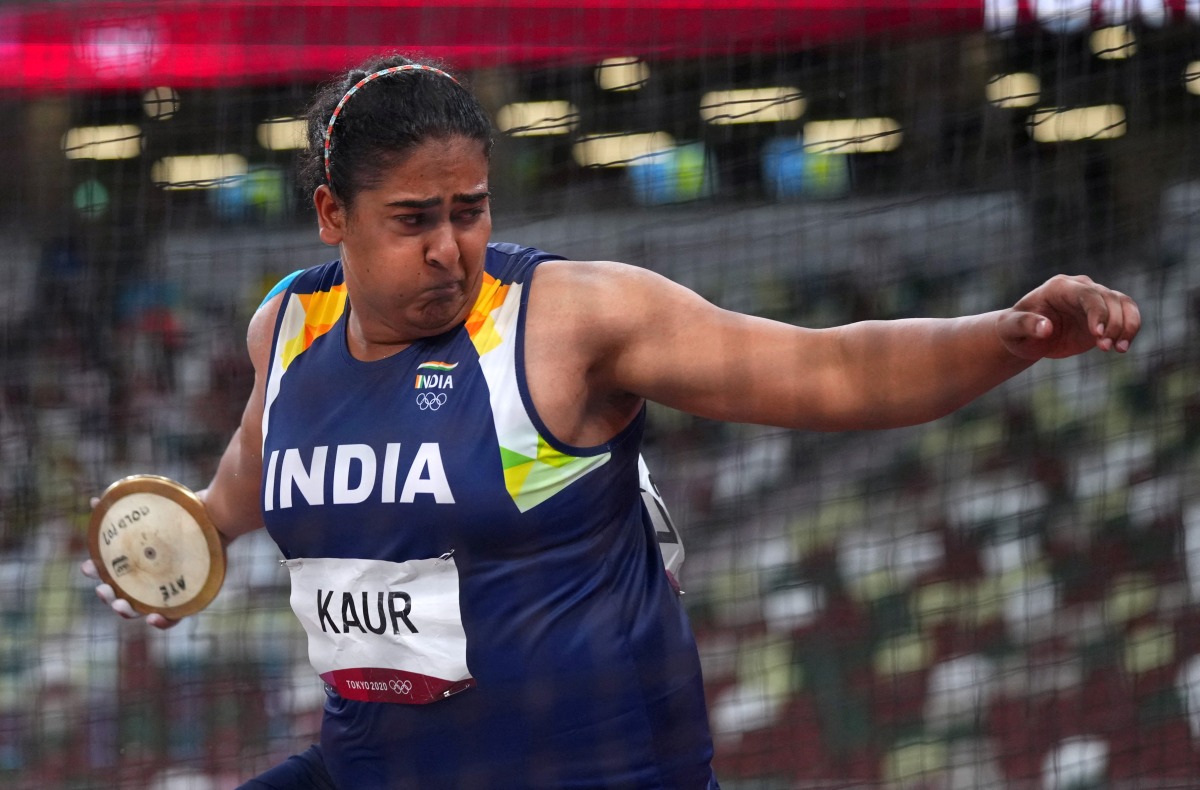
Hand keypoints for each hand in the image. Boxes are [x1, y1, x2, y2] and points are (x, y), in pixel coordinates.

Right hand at [82, 498, 180, 629]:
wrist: (220, 515)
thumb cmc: (187, 512)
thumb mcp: (155, 506)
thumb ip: (125, 507)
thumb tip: (96, 500)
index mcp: (139, 559)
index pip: (110, 571)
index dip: (95, 572)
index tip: (87, 566)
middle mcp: (151, 576)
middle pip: (122, 593)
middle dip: (107, 595)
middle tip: (103, 590)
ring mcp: (168, 587)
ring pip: (141, 608)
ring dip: (125, 610)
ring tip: (120, 605)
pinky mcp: (189, 596)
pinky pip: (173, 617)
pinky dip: (161, 622)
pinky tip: (153, 618)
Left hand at [997, 274, 1140, 360]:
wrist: (1025, 337)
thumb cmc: (1014, 330)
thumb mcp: (1010, 329)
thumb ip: (1025, 325)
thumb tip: (1046, 328)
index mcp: (1058, 287)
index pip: (1086, 294)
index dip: (1097, 311)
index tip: (1098, 334)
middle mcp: (1080, 288)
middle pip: (1109, 298)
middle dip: (1112, 323)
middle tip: (1105, 347)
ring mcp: (1095, 300)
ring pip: (1124, 304)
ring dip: (1127, 326)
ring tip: (1119, 349)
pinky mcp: (1104, 314)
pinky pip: (1127, 315)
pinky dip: (1130, 330)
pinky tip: (1122, 347)